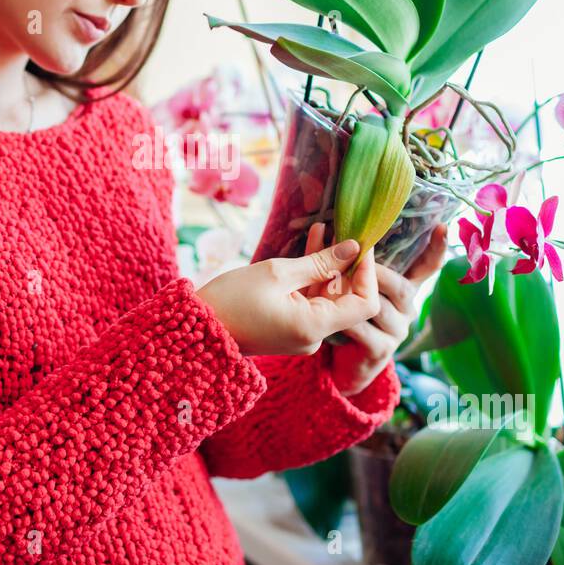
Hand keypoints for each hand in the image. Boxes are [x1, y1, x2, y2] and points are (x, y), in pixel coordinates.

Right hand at [196, 236, 380, 356]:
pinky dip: (311, 277)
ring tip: (323, 228)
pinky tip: (311, 244)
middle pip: (347, 299)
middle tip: (342, 228)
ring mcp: (302, 334)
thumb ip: (320, 262)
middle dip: (346, 263)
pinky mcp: (289, 328)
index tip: (359, 245)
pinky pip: (309, 301)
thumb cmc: (231, 300)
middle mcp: (314, 336)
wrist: (196, 330)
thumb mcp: (277, 273)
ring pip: (326, 296)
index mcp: (314, 327)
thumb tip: (353, 248)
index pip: (365, 304)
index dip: (367, 273)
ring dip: (326, 265)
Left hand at [318, 222, 448, 396]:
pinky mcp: (381, 349)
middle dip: (376, 273)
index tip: (442, 226)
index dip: (436, 248)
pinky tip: (331, 315)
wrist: (339, 363)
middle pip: (400, 286)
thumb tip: (320, 226)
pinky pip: (363, 330)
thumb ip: (335, 257)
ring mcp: (397, 330)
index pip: (427, 266)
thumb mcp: (340, 282)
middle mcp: (406, 308)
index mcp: (402, 286)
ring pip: (378, 307)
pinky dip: (344, 320)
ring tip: (329, 287)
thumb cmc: (341, 313)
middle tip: (354, 261)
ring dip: (352, 296)